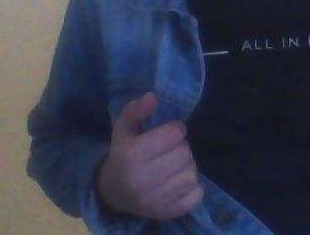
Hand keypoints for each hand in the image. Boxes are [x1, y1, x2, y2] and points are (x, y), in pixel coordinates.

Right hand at [96, 92, 202, 220]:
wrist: (113, 193)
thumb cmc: (123, 155)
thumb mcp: (124, 130)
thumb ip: (136, 111)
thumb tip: (153, 96)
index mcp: (132, 155)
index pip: (175, 134)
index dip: (175, 130)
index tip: (167, 133)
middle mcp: (142, 180)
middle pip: (185, 154)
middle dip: (181, 148)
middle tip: (169, 151)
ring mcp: (155, 200)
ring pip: (192, 174)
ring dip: (187, 167)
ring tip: (173, 166)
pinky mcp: (167, 213)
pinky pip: (196, 195)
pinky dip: (192, 188)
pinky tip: (177, 183)